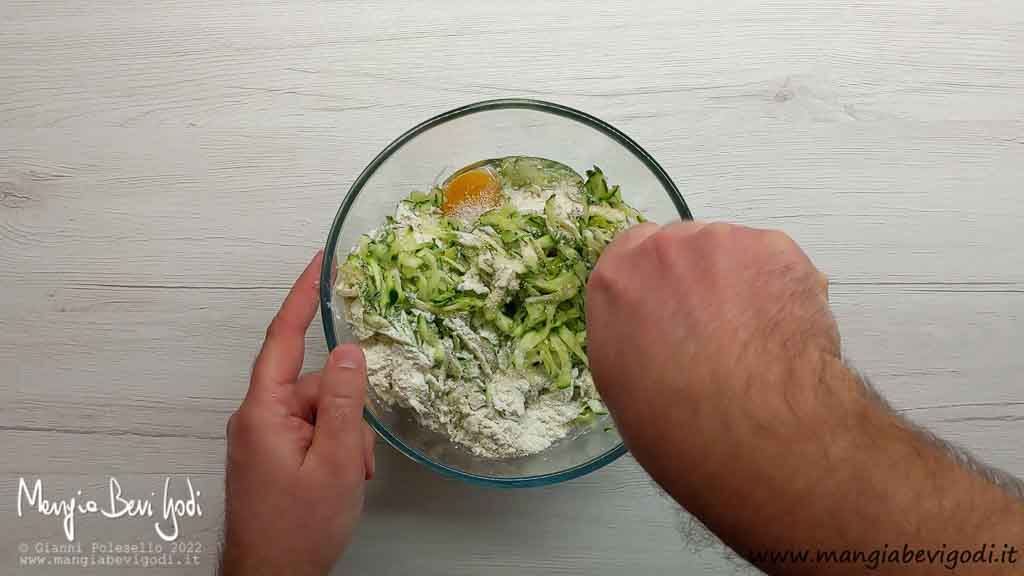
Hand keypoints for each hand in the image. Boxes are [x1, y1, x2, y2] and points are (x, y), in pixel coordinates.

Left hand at [221, 251, 374, 575]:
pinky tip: (345, 476)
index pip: (284, 339)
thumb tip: (352, 350)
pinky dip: (334, 447)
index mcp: (263, 411)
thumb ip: (346, 402)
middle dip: (348, 409)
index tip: (322, 262)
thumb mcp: (336, 461)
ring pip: (319, 411)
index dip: (304, 296)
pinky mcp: (272, 454)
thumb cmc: (298, 528)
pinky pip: (310, 431)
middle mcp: (258, 417)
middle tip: (362, 453)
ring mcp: (263, 437)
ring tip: (353, 474)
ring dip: (345, 436)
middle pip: (314, 385)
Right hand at [586, 221, 837, 501]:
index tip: (673, 305)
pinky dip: (781, 287)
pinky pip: (775, 262)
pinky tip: (784, 332)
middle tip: (719, 328)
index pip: (632, 253)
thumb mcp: (621, 383)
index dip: (657, 281)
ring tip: (756, 337)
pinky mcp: (774, 249)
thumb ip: (628, 332)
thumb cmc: (678, 427)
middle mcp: (662, 251)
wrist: (752, 435)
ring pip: (732, 252)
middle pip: (683, 246)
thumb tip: (651, 329)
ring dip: (742, 281)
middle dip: (700, 278)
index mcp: (615, 281)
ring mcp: (720, 244)